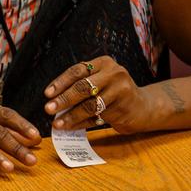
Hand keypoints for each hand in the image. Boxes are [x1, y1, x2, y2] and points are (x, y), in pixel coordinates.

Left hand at [44, 57, 158, 133]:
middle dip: (63, 99)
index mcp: (104, 63)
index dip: (60, 82)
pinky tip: (71, 127)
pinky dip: (81, 123)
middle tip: (48, 109)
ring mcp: (121, 91)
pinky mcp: (124, 108)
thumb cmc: (113, 93)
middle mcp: (114, 73)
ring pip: (90, 105)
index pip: (78, 71)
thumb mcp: (100, 81)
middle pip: (83, 87)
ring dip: (71, 115)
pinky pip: (97, 117)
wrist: (143, 107)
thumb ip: (80, 86)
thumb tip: (53, 100)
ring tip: (58, 123)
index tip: (47, 94)